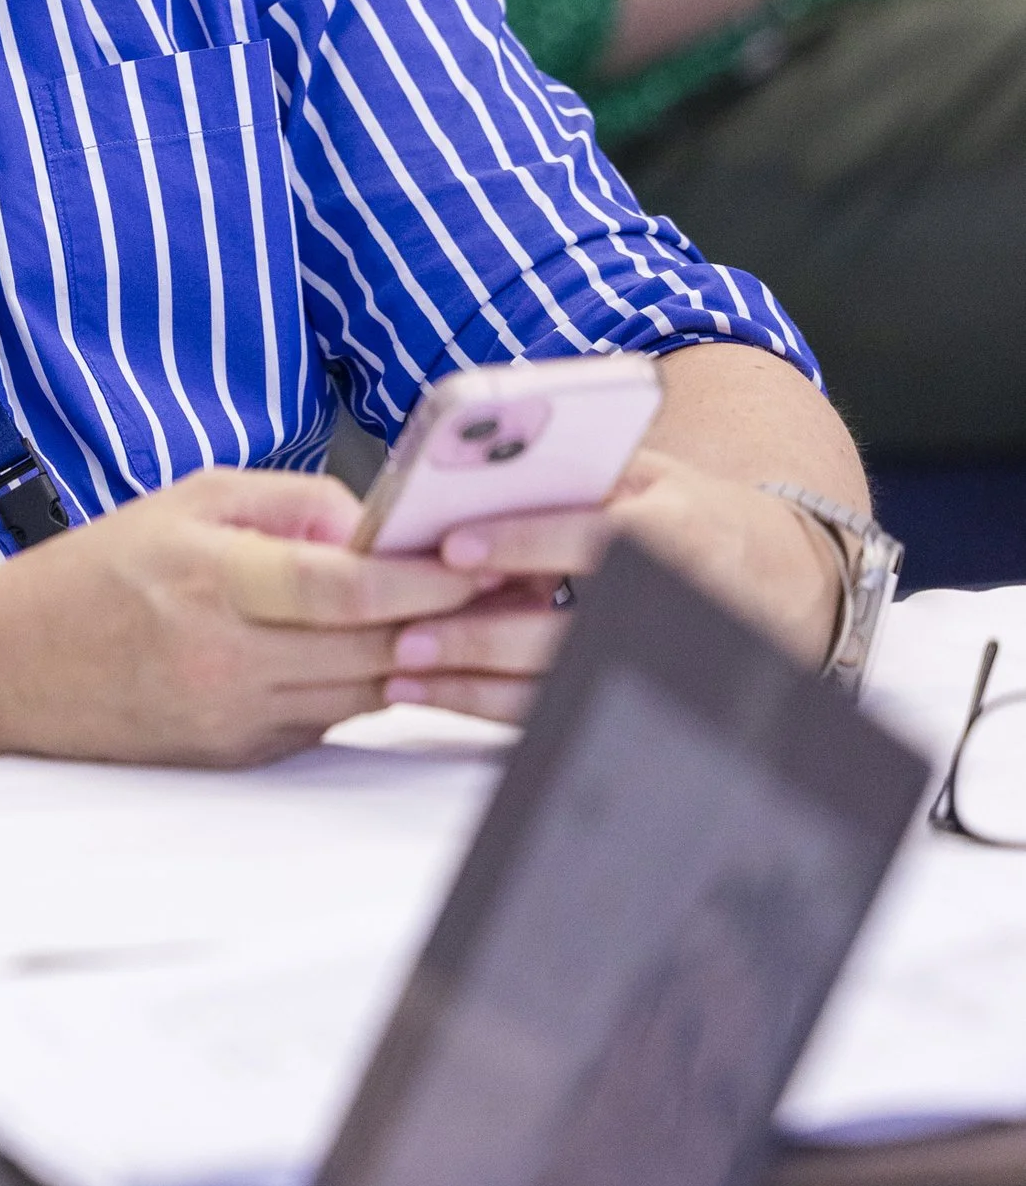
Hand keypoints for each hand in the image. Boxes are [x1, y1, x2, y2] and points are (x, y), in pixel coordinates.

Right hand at [0, 464, 488, 768]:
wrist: (6, 667)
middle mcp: (224, 655)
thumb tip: (380, 523)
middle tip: (524, 594)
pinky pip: (331, 721)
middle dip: (453, 621)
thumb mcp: (188, 499)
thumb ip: (292, 501)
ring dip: (431, 663)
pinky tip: (413, 662)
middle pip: (370, 648)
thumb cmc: (93, 572)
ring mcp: (233, 715)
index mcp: (210, 577)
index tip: (476, 564)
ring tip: (495, 628)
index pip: (337, 588)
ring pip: (364, 692)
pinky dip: (373, 689)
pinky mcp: (240, 753)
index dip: (417, 583)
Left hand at [379, 443, 838, 719]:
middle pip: (563, 630)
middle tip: (409, 634)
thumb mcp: (651, 475)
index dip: (520, 544)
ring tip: (402, 674)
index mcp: (670, 531)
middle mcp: (664, 602)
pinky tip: (437, 694)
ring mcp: (652, 659)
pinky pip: (555, 713)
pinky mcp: (633, 694)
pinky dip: (490, 708)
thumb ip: (575, 475)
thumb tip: (474, 472)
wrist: (783, 584)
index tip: (453, 547)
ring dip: (473, 686)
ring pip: (553, 685)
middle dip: (481, 637)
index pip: (589, 538)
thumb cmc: (692, 516)